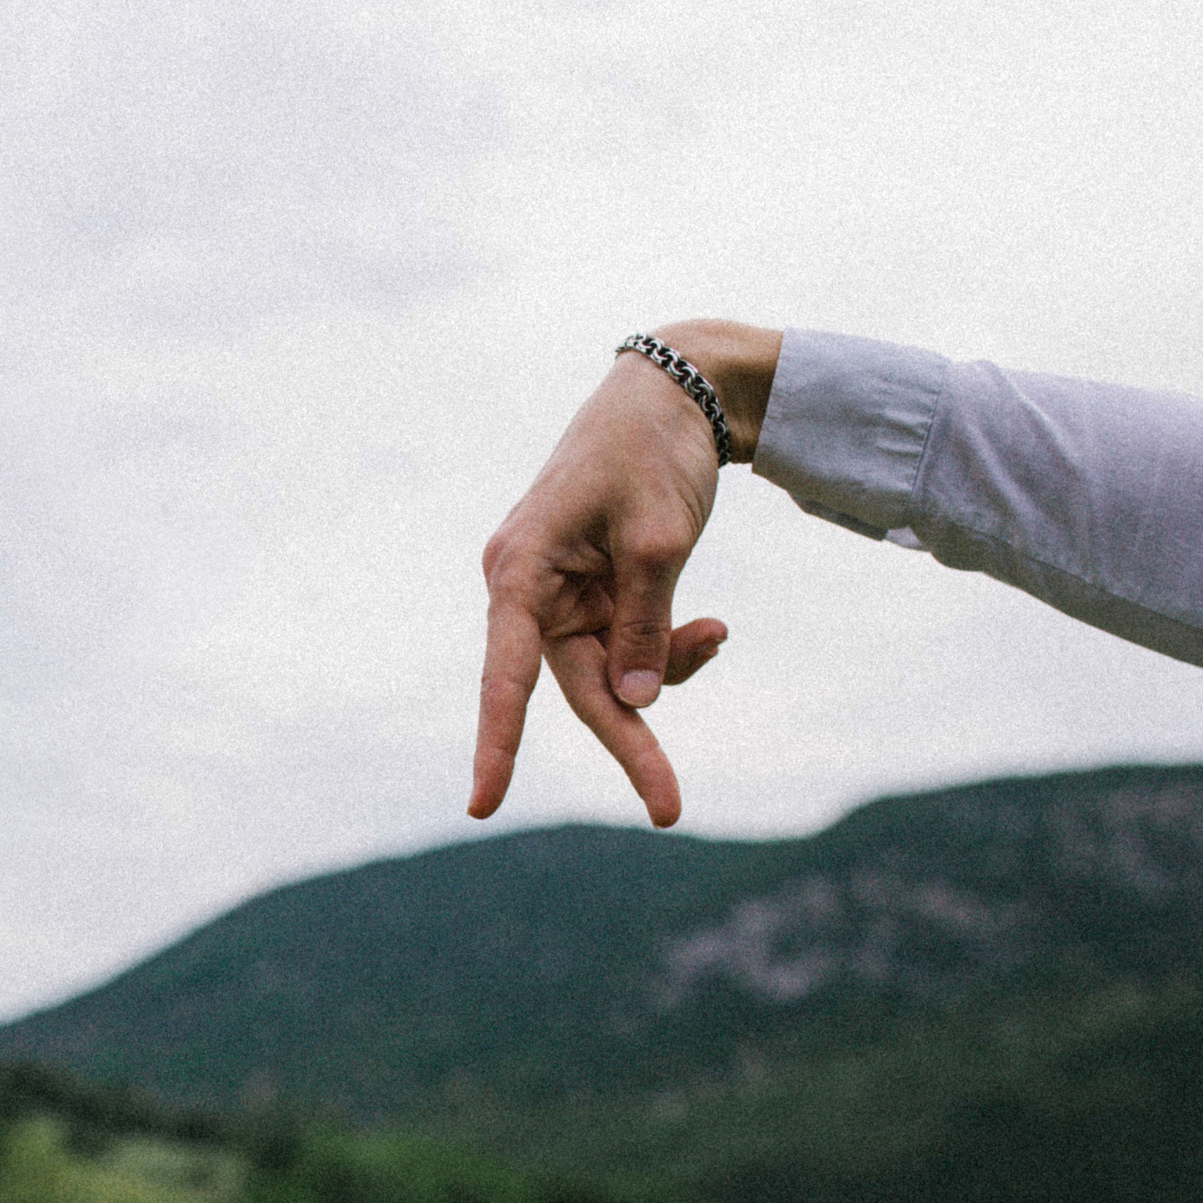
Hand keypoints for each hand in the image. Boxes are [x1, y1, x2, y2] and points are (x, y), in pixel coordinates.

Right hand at [468, 321, 778, 826]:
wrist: (675, 394)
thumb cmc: (653, 451)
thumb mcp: (660, 538)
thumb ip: (646, 624)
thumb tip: (635, 703)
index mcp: (521, 568)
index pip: (506, 674)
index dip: (497, 742)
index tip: (484, 806)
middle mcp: (526, 588)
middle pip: (575, 688)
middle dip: (633, 739)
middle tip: (669, 809)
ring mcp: (559, 594)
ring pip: (610, 672)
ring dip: (668, 666)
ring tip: (718, 630)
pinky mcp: (592, 593)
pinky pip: (627, 648)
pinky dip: (670, 647)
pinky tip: (711, 626)